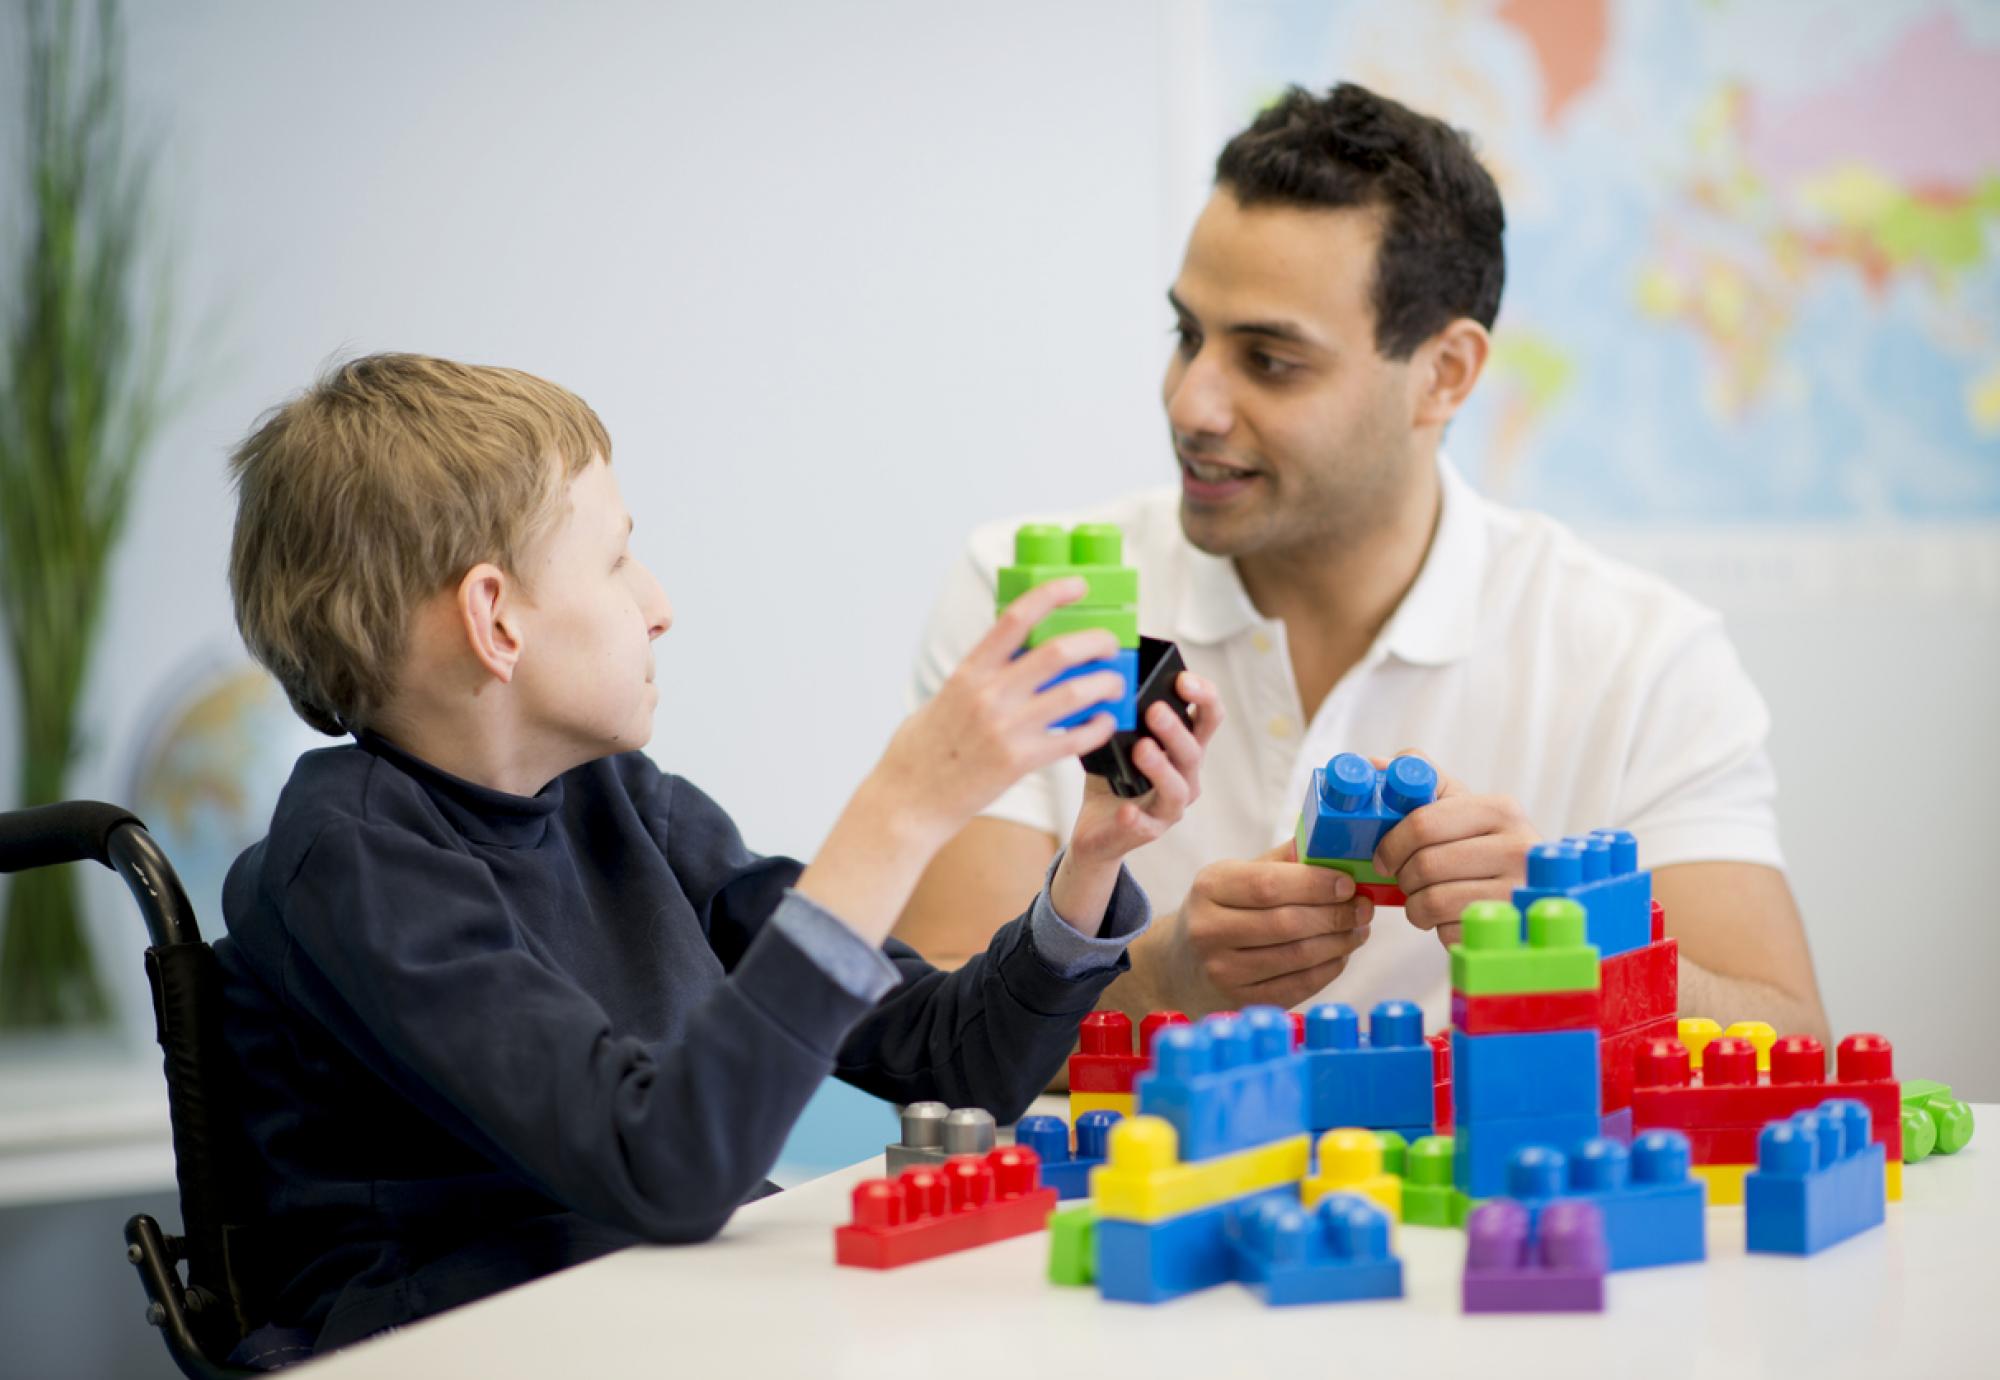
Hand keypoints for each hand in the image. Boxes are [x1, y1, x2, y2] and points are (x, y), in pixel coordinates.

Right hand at [864, 577, 1123, 846]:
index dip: (1052, 594)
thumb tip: (1019, 654)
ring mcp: (1007, 729)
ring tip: (1115, 683)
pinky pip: (1073, 739)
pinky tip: (1104, 721)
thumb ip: (982, 675)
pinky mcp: (1020, 762)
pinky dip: (1097, 727)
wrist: (910, 800)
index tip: (1077, 585)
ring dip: (1105, 683)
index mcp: (969, 672)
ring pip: (1075, 693)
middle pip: (1058, 652)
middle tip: (1109, 644)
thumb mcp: (946, 696)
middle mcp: (989, 695)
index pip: (1016, 618)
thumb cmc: (924, 749)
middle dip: (1095, 641)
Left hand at [1066, 672, 1223, 866]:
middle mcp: (1186, 776)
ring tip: (1141, 749)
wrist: (1097, 829)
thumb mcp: (1119, 740)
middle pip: (1193, 750)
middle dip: (1175, 729)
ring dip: (1161, 768)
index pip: (1208, 717)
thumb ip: (1122, 715)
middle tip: (1154, 710)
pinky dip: (1136, 818)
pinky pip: (1146, 826)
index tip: (1183, 678)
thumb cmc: (1114, 777)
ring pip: (1177, 788)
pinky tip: (1125, 810)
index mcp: (1184, 746)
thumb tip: (1109, 681)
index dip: (1204, 696)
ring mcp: (1170, 807)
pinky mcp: (1148, 831)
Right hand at [1149, 837, 1372, 1011]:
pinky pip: (1298, 986)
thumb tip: (1333, 844)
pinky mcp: (1240, 1001)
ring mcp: (1222, 971)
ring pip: (1297, 957)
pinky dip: (1328, 969)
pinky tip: (1340, 954)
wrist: (1181, 964)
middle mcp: (1209, 930)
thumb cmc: (1221, 911)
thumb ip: (1282, 861)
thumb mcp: (1237, 877)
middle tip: (1363, 908)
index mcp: (1209, 888)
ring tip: (1358, 930)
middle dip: (1335, 915)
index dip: (1315, 884)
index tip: (1348, 884)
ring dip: (1339, 943)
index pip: (1268, 885)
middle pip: (1287, 923)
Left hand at [1369, 751, 1540, 946]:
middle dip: (1403, 876)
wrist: (1534, 891)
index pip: (1423, 823)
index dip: (1391, 843)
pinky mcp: (1512, 928)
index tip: (1383, 857)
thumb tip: (1372, 764)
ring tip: (1426, 897)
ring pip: (1432, 901)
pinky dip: (1437, 927)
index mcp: (1500, 809)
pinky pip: (1448, 931)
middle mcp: (1518, 847)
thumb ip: (1421, 781)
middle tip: (1404, 878)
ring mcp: (1518, 891)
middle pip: (1425, 865)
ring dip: (1416, 904)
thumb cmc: (1482, 845)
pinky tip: (1448, 916)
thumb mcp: (1461, 806)